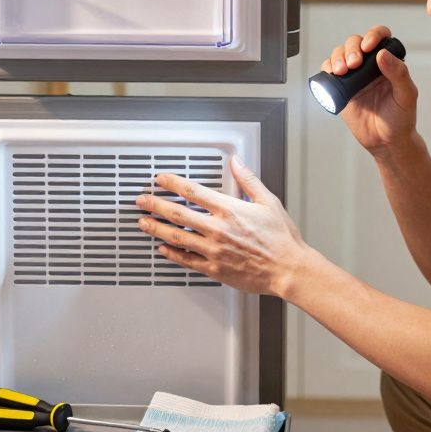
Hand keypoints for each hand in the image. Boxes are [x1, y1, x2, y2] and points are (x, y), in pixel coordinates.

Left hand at [134, 156, 314, 297]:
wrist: (288, 269)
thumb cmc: (281, 239)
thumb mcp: (268, 201)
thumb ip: (248, 180)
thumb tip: (237, 162)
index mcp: (229, 210)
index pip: (192, 191)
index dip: (172, 183)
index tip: (160, 180)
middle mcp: (217, 229)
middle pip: (177, 213)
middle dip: (155, 205)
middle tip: (142, 200)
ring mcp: (213, 250)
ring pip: (176, 237)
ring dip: (157, 229)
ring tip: (143, 223)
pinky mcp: (214, 269)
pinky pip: (187, 261)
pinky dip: (172, 255)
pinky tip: (163, 250)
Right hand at [320, 25, 418, 153]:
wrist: (386, 142)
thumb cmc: (400, 119)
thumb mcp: (406, 96)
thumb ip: (399, 74)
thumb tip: (382, 54)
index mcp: (388, 62)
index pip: (380, 37)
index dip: (372, 36)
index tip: (368, 47)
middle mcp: (370, 65)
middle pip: (355, 42)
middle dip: (351, 49)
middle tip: (354, 65)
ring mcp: (354, 76)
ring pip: (340, 54)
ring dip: (337, 57)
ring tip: (341, 71)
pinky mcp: (341, 88)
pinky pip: (329, 72)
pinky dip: (326, 69)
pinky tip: (331, 75)